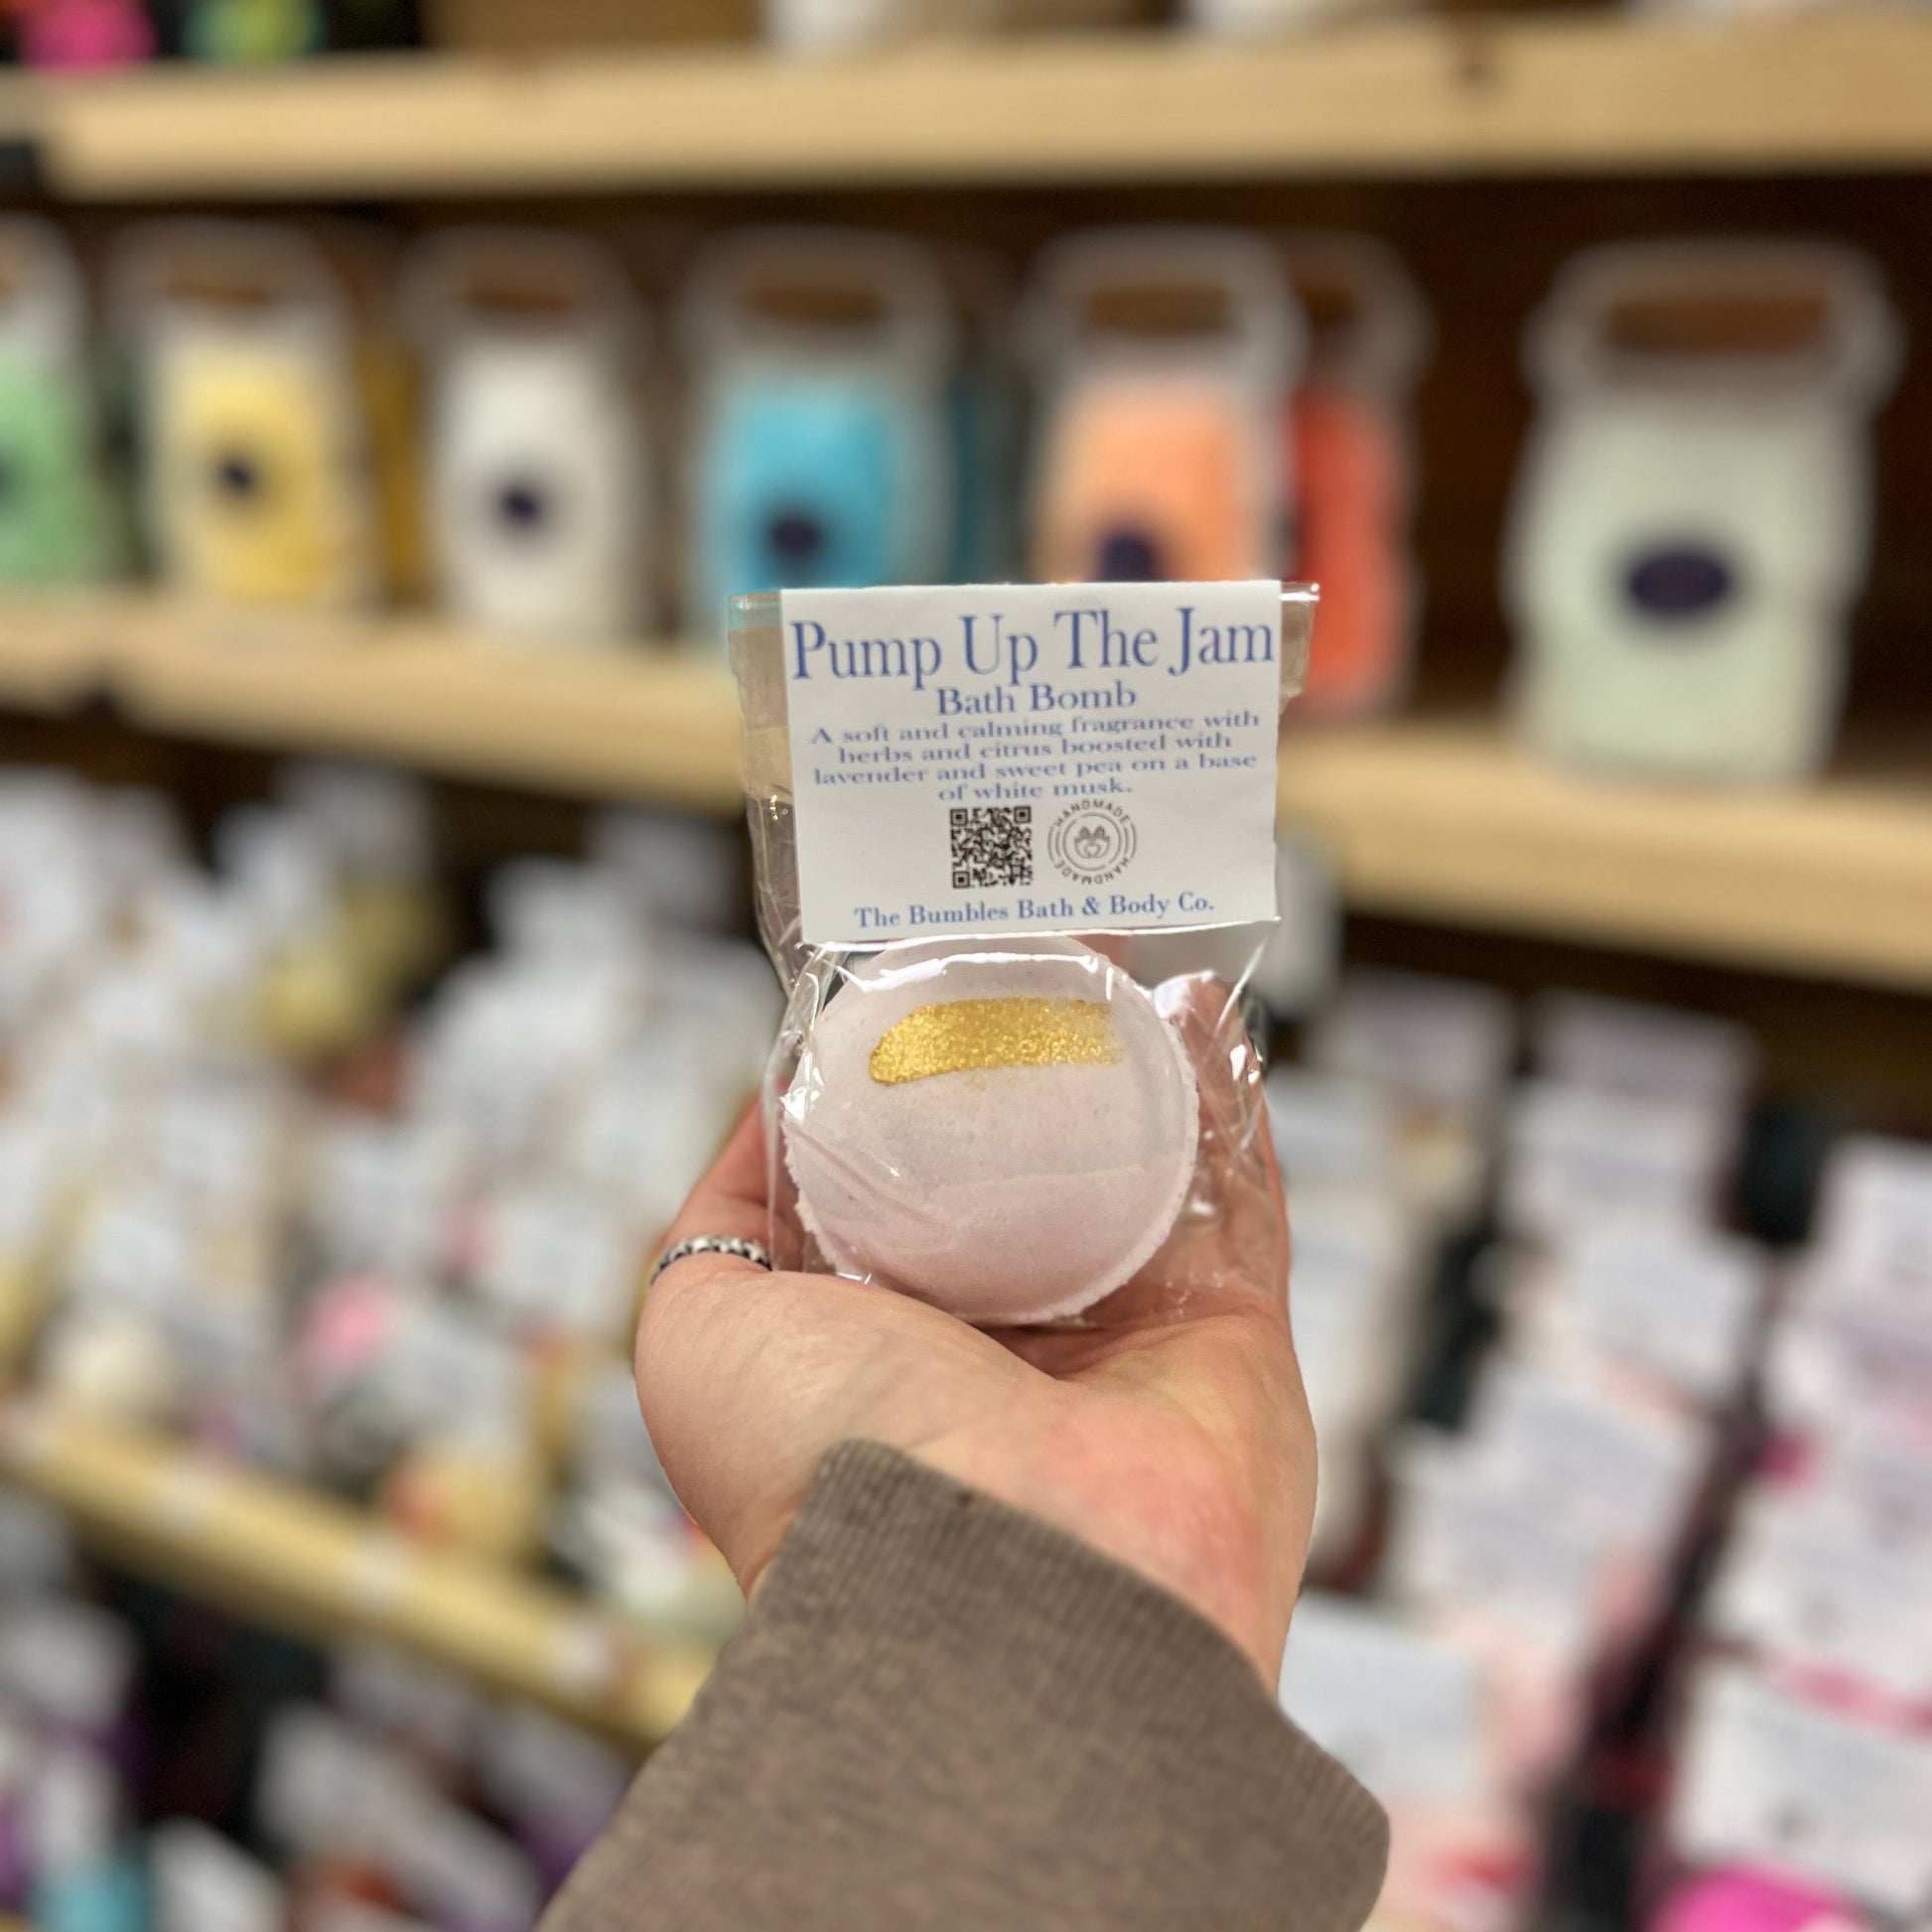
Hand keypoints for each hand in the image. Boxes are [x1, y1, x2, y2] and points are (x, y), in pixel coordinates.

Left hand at [636, 979, 1314, 1684]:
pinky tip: (1201, 1008)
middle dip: (1026, 1048)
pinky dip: (1230, 1100)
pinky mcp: (1230, 1339)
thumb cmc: (827, 1463)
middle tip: (1027, 946)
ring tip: (1112, 949)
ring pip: (1137, 1162)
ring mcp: (1126, 1342)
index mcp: (889, 1339)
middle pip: (1027, 1158)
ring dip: (1129, 1053)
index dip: (906, 1070)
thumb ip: (722, 1216)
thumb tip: (774, 1119)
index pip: (903, 1178)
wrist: (989, 1589)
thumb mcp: (697, 1327)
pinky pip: (1241, 1196)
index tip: (914, 973)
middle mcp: (1008, 1342)